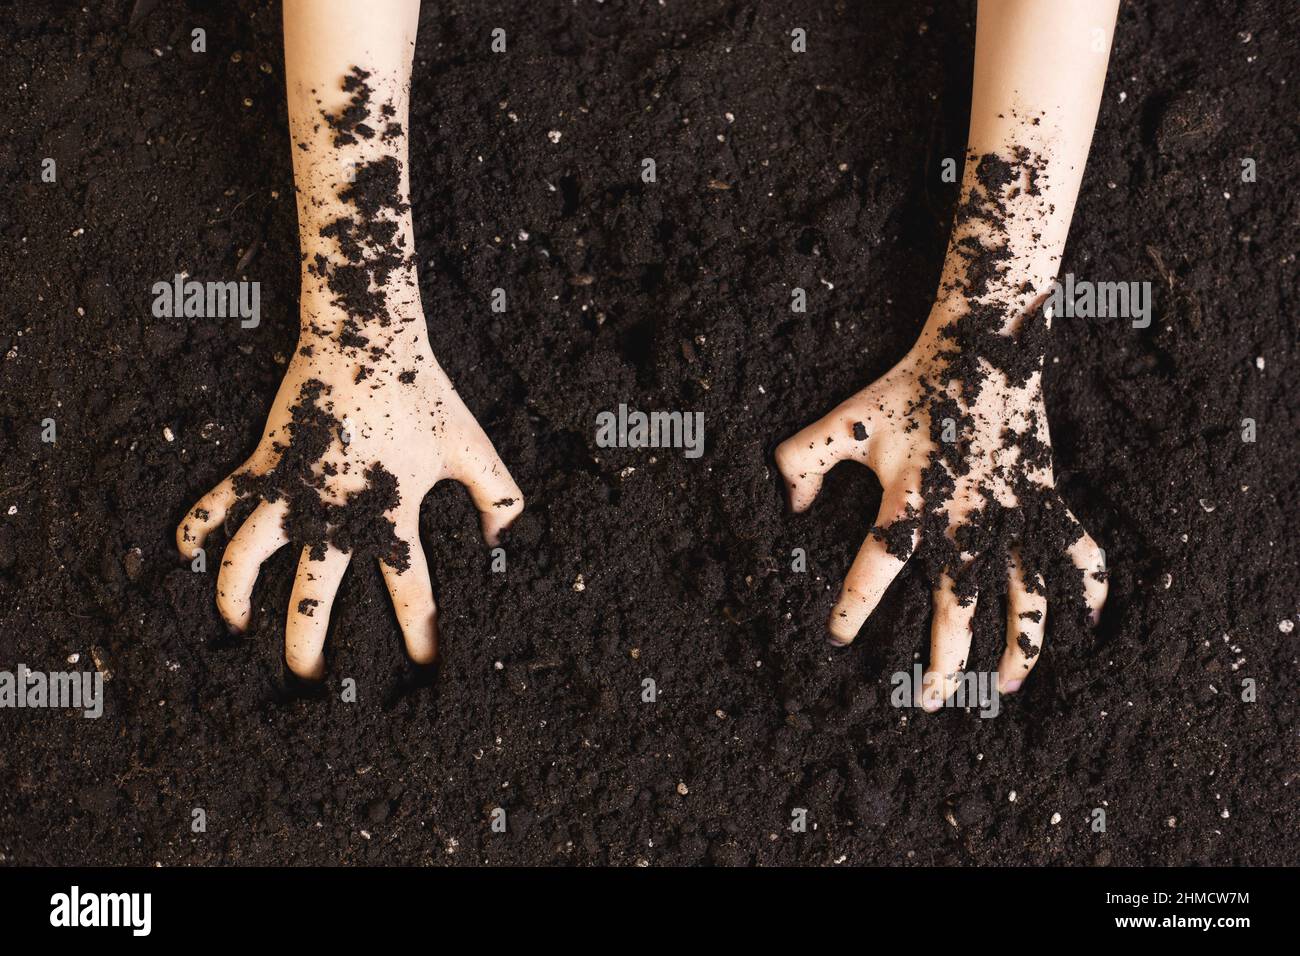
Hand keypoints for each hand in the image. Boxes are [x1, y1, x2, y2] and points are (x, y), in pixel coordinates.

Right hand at [176, 295, 522, 678]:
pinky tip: (184, 553)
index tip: (426, 664)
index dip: (421, 629)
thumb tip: (503, 543)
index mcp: (390, 514)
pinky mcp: (264, 462)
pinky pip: (219, 500)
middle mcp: (334, 513)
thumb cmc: (425, 392)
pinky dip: (196, 525)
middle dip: (309, 645)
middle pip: (313, 595)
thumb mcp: (472, 446)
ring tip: (236, 630)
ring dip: (236, 598)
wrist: (367, 337)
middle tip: (310, 681)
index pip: (410, 587)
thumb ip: (498, 496)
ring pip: (248, 559)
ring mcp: (292, 490)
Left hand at [775, 302, 1105, 709]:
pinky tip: (1089, 622)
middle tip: (931, 701)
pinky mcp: (1046, 496)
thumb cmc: (907, 387)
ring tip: (1010, 686)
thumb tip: (790, 509)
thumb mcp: (843, 420)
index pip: (872, 573)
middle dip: (945, 662)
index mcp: (909, 502)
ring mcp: (1013, 512)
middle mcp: (965, 519)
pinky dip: (1090, 585)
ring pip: (1026, 596)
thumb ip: (798, 460)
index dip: (851, 611)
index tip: (839, 640)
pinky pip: (1078, 549)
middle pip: (957, 609)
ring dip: (1020, 645)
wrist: (981, 344)